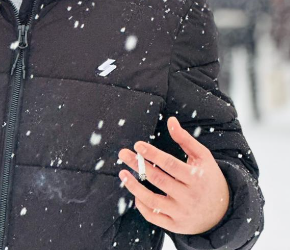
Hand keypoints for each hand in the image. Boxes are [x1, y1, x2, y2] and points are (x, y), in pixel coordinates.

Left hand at [118, 116, 229, 234]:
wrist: (222, 212)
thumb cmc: (208, 177)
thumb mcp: (203, 157)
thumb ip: (185, 139)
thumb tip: (170, 120)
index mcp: (196, 178)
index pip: (170, 164)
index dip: (153, 154)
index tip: (137, 145)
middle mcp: (189, 197)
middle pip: (158, 179)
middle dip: (138, 165)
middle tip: (123, 154)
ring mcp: (182, 213)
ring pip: (153, 201)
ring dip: (134, 187)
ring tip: (123, 174)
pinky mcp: (176, 226)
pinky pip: (154, 217)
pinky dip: (142, 206)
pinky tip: (135, 193)